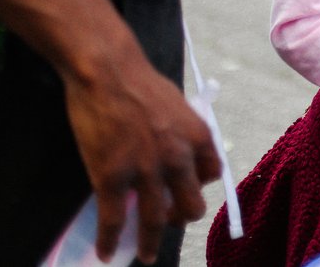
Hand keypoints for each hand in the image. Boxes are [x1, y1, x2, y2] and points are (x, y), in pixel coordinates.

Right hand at [64, 49, 220, 262]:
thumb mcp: (176, 104)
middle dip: (180, 218)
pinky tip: (107, 252)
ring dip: (151, 243)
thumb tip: (175, 149)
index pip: (212, 173)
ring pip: (156, 220)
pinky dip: (110, 240)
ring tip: (146, 255)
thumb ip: (180, 132)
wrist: (108, 70)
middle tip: (167, 222)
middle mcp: (178, 158)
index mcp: (198, 136)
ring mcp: (146, 170)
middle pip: (191, 205)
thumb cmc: (139, 81)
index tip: (187, 190)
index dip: (200, 185)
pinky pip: (115, 219)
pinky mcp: (113, 176)